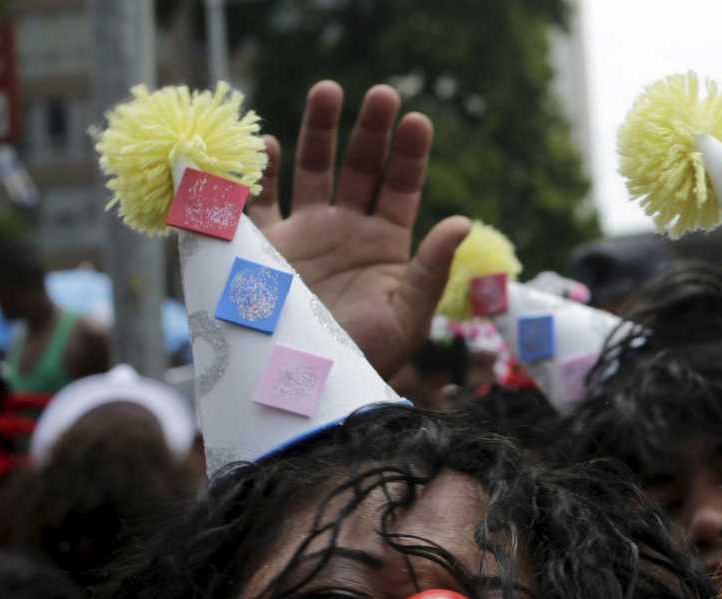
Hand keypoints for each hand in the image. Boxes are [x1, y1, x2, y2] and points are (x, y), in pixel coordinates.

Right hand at [248, 81, 469, 380]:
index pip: (401, 187)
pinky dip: (261, 173)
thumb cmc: (368, 356)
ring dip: (320, 130)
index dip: (410, 154)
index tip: (418, 120)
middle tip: (381, 93)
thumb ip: (431, 267)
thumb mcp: (408, 313)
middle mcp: (346, 230)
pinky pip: (258, 202)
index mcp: (386, 244)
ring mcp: (305, 234)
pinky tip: (269, 144)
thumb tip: (462, 221)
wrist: (310, 386)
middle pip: (359, 166)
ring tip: (330, 90)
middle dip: (369, 130)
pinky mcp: (264, 248)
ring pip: (312, 169)